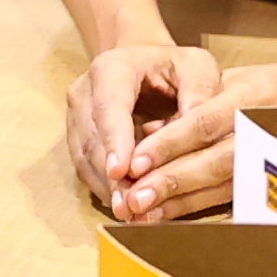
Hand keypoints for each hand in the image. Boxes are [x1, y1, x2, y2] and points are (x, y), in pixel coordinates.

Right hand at [71, 42, 216, 218]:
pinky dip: (104, 188)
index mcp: (112, 68)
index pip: (109, 106)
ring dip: (106, 187)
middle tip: (129, 205)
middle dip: (110, 174)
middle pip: (92, 138)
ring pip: (85, 157)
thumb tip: (200, 124)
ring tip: (127, 212)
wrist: (145, 65)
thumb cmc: (175, 67)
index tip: (121, 171)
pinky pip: (86, 167)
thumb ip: (200, 92)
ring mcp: (76, 116)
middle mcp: (85, 91)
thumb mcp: (196, 67)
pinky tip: (124, 205)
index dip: (113, 140)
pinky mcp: (78, 138)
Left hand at [103, 51, 276, 221]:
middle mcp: (268, 128)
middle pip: (215, 161)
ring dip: (178, 202)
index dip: (170, 143)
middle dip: (171, 181)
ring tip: (141, 213)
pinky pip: (230, 198)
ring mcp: (276, 159)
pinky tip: (165, 215)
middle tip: (132, 197)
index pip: (206, 121)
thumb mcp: (240, 78)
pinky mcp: (275, 182)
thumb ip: (198, 102)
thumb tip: (149, 128)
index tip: (137, 159)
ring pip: (222, 186)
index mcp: (257, 94)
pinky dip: (194, 207)